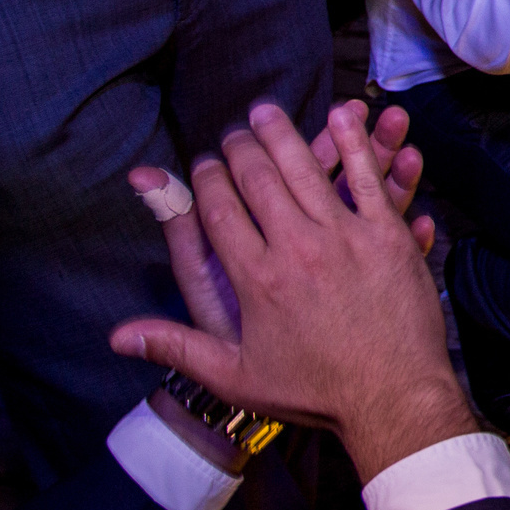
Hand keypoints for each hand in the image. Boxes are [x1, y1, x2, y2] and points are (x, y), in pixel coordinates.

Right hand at [111, 104, 474, 482]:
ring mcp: (345, 237)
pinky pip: (366, 179)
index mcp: (256, 279)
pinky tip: (340, 116)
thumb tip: (117, 337)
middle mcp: (296, 248)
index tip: (205, 164)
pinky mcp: (387, 236)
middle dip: (240, 149)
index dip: (208, 180)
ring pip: (307, 169)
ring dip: (283, 134)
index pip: (219, 210)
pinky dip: (352, 144)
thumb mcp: (236, 376)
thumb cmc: (315, 392)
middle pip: (258, 179)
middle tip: (235, 133)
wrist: (391, 397)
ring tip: (266, 112)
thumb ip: (177, 347)